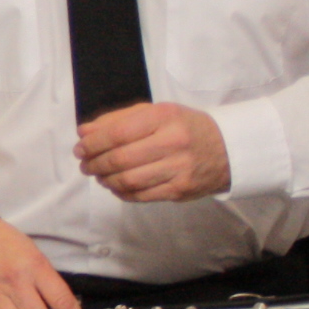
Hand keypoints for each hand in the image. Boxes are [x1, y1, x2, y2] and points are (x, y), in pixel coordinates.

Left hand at [75, 103, 230, 201]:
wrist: (227, 149)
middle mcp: (173, 142)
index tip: (80, 148)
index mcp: (164, 117)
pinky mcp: (180, 190)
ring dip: (106, 180)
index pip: (117, 133)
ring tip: (99, 175)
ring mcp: (178, 169)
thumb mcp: (156, 113)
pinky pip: (141, 196)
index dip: (93, 143)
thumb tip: (84, 132)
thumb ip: (118, 120)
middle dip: (95, 164)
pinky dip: (122, 192)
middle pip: (120, 159)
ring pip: (128, 180)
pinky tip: (116, 185)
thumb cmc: (184, 127)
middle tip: (85, 164)